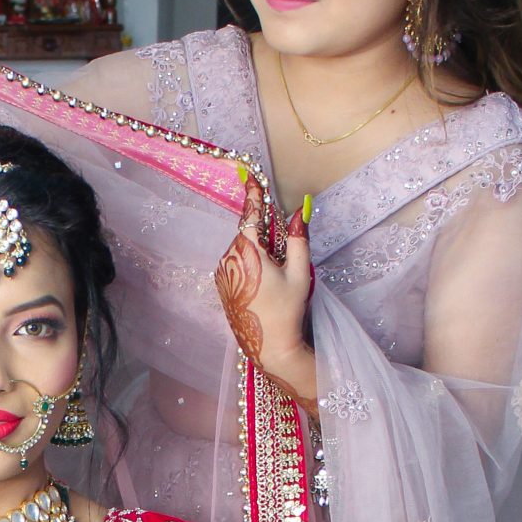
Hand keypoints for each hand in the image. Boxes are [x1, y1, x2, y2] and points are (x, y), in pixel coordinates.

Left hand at [215, 182, 316, 406]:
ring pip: (242, 248)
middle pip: (248, 233)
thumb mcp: (300, 273)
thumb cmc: (287, 311)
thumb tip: (299, 211)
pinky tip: (262, 285)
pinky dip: (249, 263)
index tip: (250, 176)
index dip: (253, 195)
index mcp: (248, 253)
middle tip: (281, 254)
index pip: (251, 216)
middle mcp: (230, 259)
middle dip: (264, 234)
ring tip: (273, 278)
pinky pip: (236, 263)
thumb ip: (298, 240)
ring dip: (257, 251)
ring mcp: (222, 273)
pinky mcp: (221, 284)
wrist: (268, 345)